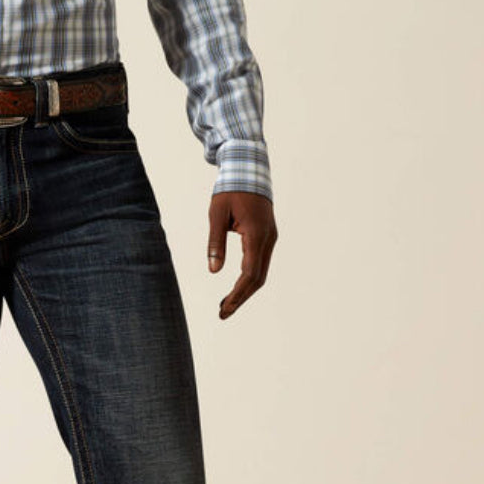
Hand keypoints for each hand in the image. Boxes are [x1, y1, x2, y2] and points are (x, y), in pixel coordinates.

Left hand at [207, 191, 277, 319]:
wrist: (249, 169)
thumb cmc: (230, 190)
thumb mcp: (217, 214)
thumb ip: (215, 242)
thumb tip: (213, 270)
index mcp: (256, 235)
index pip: (249, 274)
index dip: (237, 295)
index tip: (223, 309)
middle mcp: (268, 239)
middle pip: (258, 279)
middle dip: (240, 298)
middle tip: (222, 314)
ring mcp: (270, 238)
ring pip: (261, 273)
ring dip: (245, 291)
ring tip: (225, 305)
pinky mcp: (267, 237)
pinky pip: (260, 263)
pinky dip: (249, 279)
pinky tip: (236, 287)